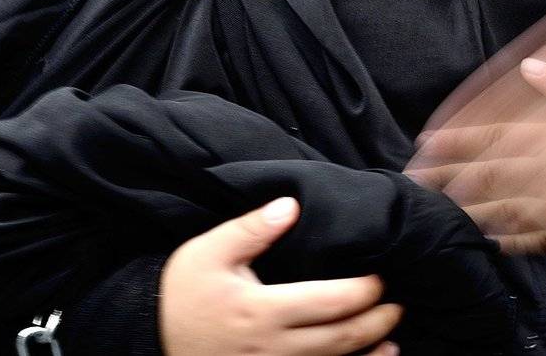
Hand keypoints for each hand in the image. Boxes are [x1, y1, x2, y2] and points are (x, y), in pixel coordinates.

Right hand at [159, 197, 402, 354]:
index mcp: (262, 310)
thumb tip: (291, 204)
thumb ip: (252, 229)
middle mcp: (272, 347)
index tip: (381, 276)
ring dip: (370, 354)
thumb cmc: (182, 291)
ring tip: (394, 338)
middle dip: (378, 320)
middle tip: (398, 302)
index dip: (365, 290)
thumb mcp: (210, 251)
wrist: (147, 336)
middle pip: (342, 338)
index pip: (331, 302)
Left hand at [405, 0, 545, 254]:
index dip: (456, 142)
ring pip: (513, 211)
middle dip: (452, 179)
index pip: (493, 139)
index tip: (426, 144)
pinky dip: (517, 242)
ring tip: (445, 213)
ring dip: (475, 212)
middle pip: (493, 177)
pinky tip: (495, 242)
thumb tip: (528, 65)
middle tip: (419, 183)